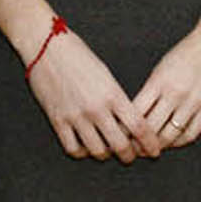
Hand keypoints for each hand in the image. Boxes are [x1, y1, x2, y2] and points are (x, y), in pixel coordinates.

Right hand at [26, 29, 158, 161]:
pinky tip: (85, 147)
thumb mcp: (105, 73)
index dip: (150, 143)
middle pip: (120, 145)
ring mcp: (76, 116)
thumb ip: (116, 97)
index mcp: (112, 93)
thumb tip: (127, 120)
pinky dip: (82, 153)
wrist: (46, 45)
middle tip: (131, 155)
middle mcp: (96, 108)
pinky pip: (73, 148)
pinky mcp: (57, 120)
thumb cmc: (77, 54)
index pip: (138, 127)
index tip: (154, 149)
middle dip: (129, 155)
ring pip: (97, 151)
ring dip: (106, 155)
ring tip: (108, 151)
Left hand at [130, 11, 200, 149]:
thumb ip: (151, 90)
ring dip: (158, 146)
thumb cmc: (187, 52)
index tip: (122, 135)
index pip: (137, 112)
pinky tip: (172, 142)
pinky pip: (191, 134)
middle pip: (151, 128)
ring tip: (151, 149)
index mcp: (160, 81)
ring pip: (170, 135)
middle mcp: (176, 94)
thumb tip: (137, 113)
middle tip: (133, 148)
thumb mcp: (161, 67)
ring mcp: (193, 102)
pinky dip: (179, 142)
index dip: (127, 128)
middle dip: (139, 142)